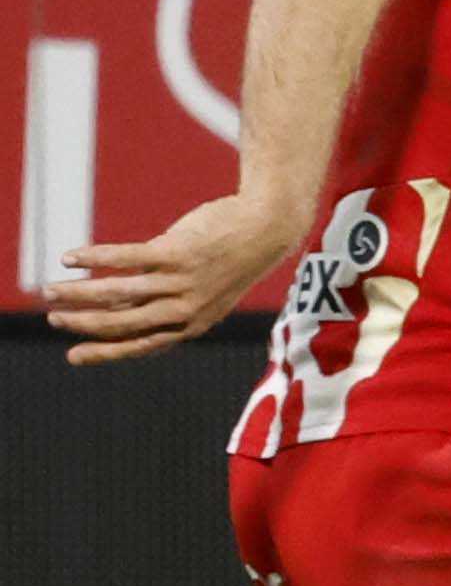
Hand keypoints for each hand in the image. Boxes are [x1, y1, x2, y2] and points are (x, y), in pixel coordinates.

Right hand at [46, 190, 308, 363]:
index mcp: (191, 324)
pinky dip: (94, 258)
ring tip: (50, 291)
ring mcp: (180, 281)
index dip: (105, 350)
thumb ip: (160, 300)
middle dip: (83, 323)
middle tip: (53, 318)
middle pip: (123, 322)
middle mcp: (185, 308)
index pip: (140, 343)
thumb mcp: (200, 291)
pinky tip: (70, 258)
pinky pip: (124, 258)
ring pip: (118, 292)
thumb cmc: (228, 262)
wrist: (265, 230)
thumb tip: (114, 306)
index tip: (73, 356)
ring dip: (78, 292)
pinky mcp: (175, 253)